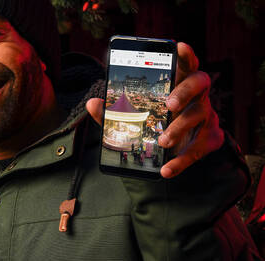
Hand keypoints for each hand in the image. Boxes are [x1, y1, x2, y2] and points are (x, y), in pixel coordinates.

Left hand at [87, 42, 223, 177]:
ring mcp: (207, 116)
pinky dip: (181, 161)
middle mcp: (197, 96)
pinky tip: (166, 170)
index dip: (185, 55)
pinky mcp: (210, 139)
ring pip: (199, 116)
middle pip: (200, 84)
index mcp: (179, 84)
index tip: (179, 47)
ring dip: (180, 129)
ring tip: (163, 141)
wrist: (176, 151)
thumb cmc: (156, 123)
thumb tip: (93, 103)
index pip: (186, 64)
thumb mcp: (134, 116)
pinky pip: (198, 149)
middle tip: (169, 105)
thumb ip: (115, 110)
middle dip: (185, 92)